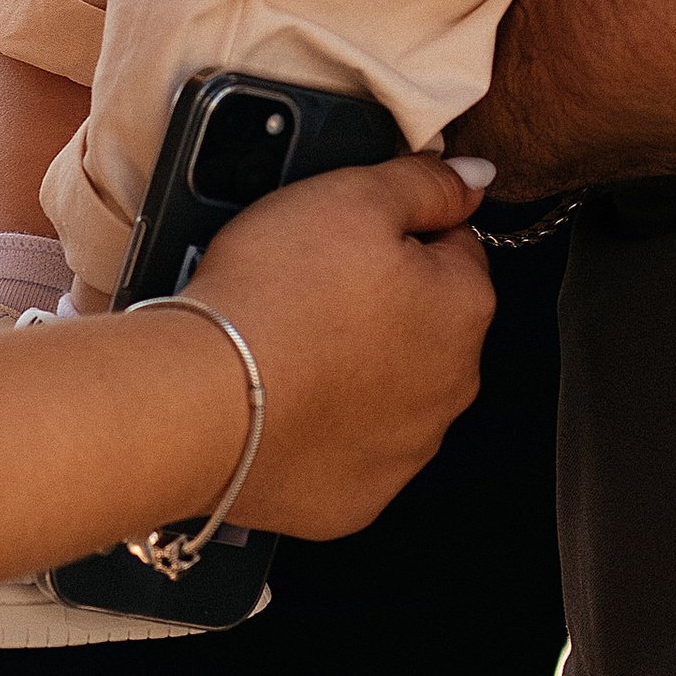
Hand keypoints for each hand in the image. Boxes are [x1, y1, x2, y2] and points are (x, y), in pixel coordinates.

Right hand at [192, 149, 496, 536]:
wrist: (200, 401)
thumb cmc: (275, 295)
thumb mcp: (352, 196)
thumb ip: (426, 182)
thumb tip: (476, 176)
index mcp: (464, 308)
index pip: (452, 250)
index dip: (398, 234)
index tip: (347, 241)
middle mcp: (453, 387)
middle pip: (425, 324)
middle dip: (382, 305)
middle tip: (310, 289)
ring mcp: (407, 451)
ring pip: (391, 390)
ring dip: (356, 369)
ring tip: (290, 346)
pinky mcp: (358, 499)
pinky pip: (351, 452)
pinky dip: (325, 429)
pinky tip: (286, 403)